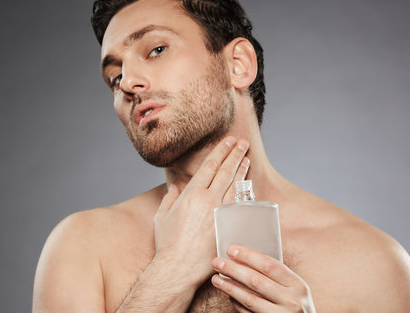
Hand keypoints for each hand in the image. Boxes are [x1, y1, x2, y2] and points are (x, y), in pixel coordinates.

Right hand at [153, 136, 249, 286]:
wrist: (178, 268)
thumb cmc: (167, 244)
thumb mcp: (162, 216)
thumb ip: (169, 198)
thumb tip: (174, 186)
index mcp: (192, 194)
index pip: (210, 165)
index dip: (221, 151)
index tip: (228, 141)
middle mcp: (209, 200)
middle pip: (226, 171)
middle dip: (235, 154)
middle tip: (242, 143)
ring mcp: (222, 214)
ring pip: (235, 187)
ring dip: (242, 171)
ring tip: (247, 159)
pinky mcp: (230, 227)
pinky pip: (240, 207)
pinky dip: (244, 195)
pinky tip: (247, 188)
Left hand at [211, 245, 315, 311]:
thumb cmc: (296, 304)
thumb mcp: (294, 289)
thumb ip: (275, 276)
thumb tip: (244, 259)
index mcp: (298, 285)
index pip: (269, 265)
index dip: (248, 256)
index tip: (231, 250)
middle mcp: (291, 301)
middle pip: (255, 281)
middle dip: (233, 270)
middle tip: (217, 262)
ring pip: (249, 299)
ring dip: (229, 287)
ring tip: (216, 278)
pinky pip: (248, 312)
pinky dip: (236, 302)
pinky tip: (228, 294)